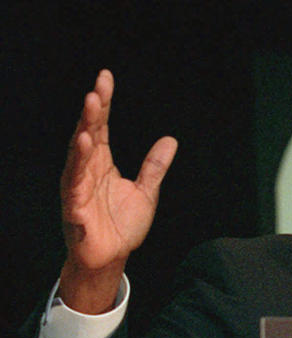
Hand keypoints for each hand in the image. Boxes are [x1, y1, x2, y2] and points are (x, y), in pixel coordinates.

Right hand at [59, 69, 177, 312]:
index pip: (102, 127)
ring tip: (92, 104)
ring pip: (79, 152)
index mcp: (102, 164)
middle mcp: (87, 170)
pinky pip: (75, 180)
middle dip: (94, 110)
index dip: (105, 104)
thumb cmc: (121, 226)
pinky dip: (79, 161)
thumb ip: (155, 167)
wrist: (111, 258)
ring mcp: (78, 186)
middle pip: (89, 133)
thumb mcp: (146, 192)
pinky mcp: (74, 205)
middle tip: (99, 87)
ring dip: (85, 127)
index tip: (106, 78)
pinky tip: (84, 143)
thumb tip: (171, 140)